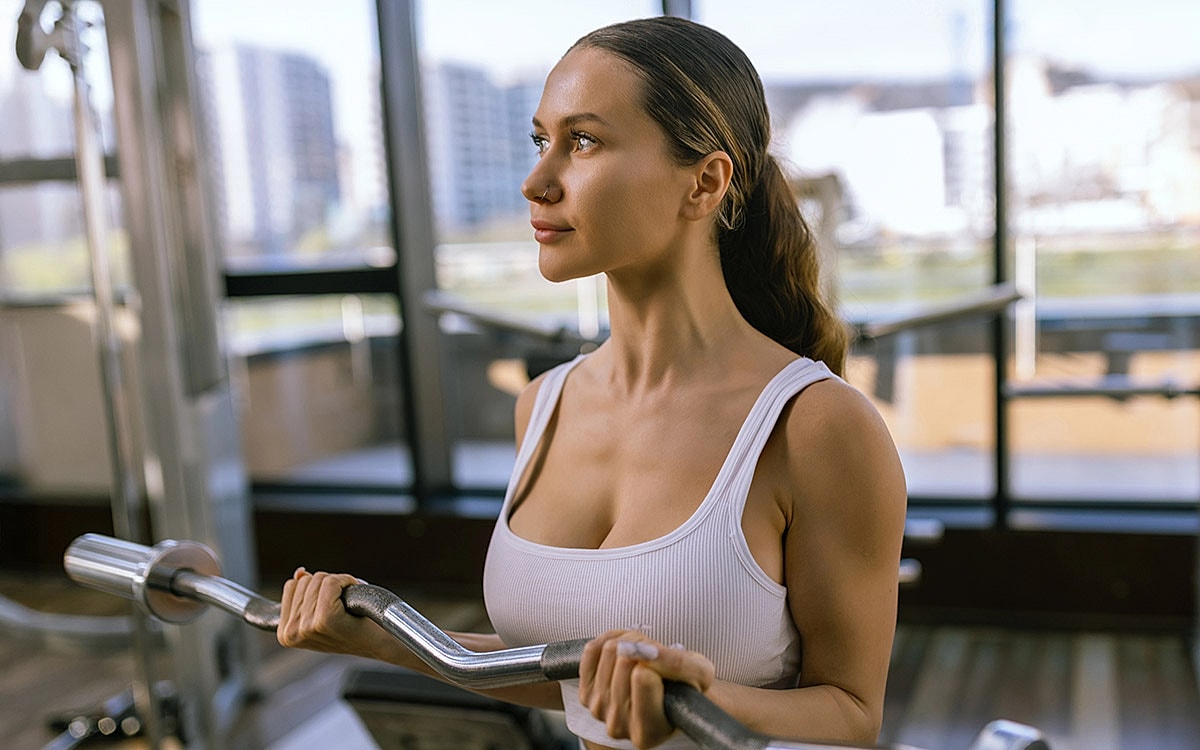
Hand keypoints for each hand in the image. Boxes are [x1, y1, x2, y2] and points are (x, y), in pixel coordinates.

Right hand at [276, 568, 379, 657]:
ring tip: (348, 607)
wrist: (382, 643)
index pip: (292, 585)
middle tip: (342, 608)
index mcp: (285, 633)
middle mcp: (291, 633)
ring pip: (319, 579)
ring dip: (339, 585)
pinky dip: (347, 582)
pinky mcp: (325, 620)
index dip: (316, 588)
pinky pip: (331, 582)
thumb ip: (307, 593)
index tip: (331, 606)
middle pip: (305, 580)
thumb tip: (300, 572)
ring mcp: (306, 628)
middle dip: (327, 586)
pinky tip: (355, 601)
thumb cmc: (356, 626)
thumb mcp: (324, 610)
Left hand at [578, 629, 715, 748]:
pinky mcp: (586, 693)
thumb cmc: (685, 688)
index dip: (656, 658)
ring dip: (628, 640)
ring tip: (642, 652)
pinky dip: (610, 639)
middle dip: (643, 645)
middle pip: (625, 660)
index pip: (642, 677)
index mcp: (650, 730)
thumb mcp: (699, 674)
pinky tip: (624, 647)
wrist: (665, 694)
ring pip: (608, 651)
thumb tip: (648, 652)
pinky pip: (591, 650)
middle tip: (654, 653)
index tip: (664, 658)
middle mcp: (620, 726)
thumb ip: (679, 665)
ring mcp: (599, 710)